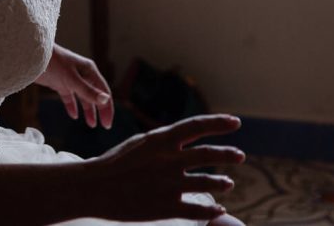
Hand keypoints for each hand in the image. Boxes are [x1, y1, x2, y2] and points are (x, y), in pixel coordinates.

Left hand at [34, 44, 112, 128]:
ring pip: (83, 97)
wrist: (33, 56)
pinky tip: (74, 115)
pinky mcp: (60, 83)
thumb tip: (105, 100)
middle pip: (95, 95)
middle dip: (100, 111)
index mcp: (89, 70)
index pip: (103, 91)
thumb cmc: (54, 62)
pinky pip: (69, 97)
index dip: (107, 108)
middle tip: (104, 126)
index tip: (107, 123)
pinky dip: (72, 106)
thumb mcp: (72, 79)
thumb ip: (87, 91)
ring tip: (91, 124)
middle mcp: (82, 74)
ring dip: (88, 110)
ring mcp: (71, 79)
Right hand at [89, 114, 244, 222]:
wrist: (93, 188)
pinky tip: (219, 209)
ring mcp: (168, 184)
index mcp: (160, 140)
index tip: (236, 122)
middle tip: (240, 155)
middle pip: (208, 154)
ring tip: (229, 183)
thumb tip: (184, 139)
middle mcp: (168, 160)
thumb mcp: (140, 144)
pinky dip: (211, 210)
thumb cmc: (115, 163)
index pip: (197, 125)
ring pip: (207, 183)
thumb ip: (163, 143)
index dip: (219, 123)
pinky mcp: (165, 207)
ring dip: (222, 183)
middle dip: (227, 154)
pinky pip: (197, 210)